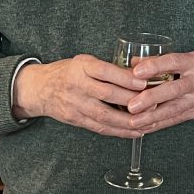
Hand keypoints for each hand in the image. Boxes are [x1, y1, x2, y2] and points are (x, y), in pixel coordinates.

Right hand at [12, 55, 144, 136]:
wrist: (39, 88)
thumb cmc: (68, 72)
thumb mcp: (85, 61)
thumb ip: (108, 68)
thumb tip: (141, 74)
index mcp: (81, 66)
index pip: (105, 71)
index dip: (125, 78)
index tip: (143, 83)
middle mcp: (77, 85)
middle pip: (107, 94)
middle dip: (132, 100)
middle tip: (154, 103)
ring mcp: (75, 104)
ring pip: (104, 115)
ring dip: (129, 121)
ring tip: (148, 122)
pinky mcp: (75, 119)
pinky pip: (100, 127)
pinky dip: (119, 131)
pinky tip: (135, 131)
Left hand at [125, 51, 193, 132]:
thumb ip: (168, 60)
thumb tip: (136, 62)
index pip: (174, 62)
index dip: (155, 66)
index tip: (136, 71)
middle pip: (172, 90)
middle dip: (151, 99)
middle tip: (131, 105)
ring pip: (172, 109)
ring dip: (151, 117)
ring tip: (133, 122)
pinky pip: (175, 119)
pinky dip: (159, 124)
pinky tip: (144, 128)